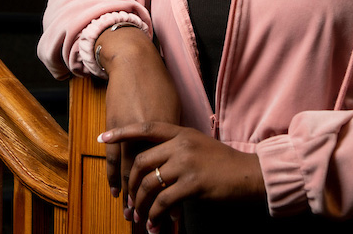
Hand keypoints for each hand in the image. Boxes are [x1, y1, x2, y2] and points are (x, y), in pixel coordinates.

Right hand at [96, 27, 180, 227]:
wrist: (133, 61)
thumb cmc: (159, 82)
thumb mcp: (173, 108)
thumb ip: (174, 134)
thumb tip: (177, 157)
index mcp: (168, 130)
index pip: (171, 170)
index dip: (173, 194)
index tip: (177, 215)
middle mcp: (148, 135)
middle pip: (150, 176)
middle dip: (151, 202)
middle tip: (154, 224)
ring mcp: (128, 132)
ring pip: (129, 172)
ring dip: (131, 196)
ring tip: (133, 216)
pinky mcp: (113, 128)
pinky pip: (111, 158)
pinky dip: (112, 177)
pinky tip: (116, 192)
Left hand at [100, 122, 264, 233]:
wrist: (251, 175)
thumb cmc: (225, 165)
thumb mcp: (200, 147)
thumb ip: (178, 151)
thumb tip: (154, 169)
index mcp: (182, 133)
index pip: (146, 128)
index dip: (122, 132)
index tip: (102, 138)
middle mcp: (181, 145)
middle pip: (141, 161)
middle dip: (131, 185)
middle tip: (130, 201)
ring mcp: (186, 163)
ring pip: (149, 184)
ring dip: (141, 205)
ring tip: (140, 218)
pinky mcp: (193, 183)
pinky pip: (163, 201)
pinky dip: (155, 215)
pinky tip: (156, 224)